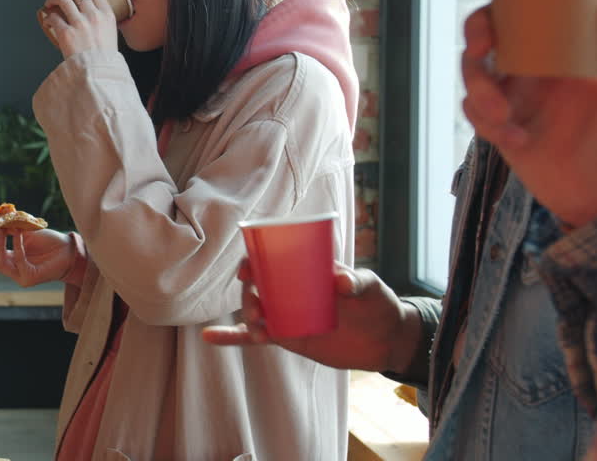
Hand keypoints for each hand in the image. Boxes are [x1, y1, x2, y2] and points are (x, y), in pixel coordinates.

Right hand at [0, 229, 73, 287]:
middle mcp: (11, 270)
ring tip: (1, 229)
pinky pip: (20, 261)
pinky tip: (18, 233)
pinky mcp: (30, 278)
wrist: (69, 252)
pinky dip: (17, 246)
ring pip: (0, 263)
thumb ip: (11, 228)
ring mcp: (19, 276)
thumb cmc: (48, 242)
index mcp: (8, 259)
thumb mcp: (26, 232)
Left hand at [41, 0, 117, 58]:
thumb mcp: (110, 33)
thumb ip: (101, 18)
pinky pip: (52, 17)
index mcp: (107, 14)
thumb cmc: (103, 58)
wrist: (98, 74)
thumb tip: (88, 9)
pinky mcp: (66, 34)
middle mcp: (94, 16)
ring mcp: (80, 24)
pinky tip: (48, 21)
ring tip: (49, 4)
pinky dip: (47, 17)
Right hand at [201, 261, 419, 372]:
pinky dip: (231, 336)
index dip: (253, 260)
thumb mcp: (371, 286)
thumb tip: (341, 282)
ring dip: (246, 314)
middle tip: (257, 307)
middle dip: (248, 293)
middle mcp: (291, 289)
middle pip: (257, 285)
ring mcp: (287, 313)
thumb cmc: (378, 303)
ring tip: (257, 326)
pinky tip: (209, 336)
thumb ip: (357, 281)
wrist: (386, 339)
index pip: (271, 257)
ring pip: (254, 310)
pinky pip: (254, 336)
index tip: (247, 270)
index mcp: (305, 268)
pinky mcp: (287, 337)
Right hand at [461, 0, 596, 226]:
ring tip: (502, 113)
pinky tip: (516, 138)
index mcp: (566, 42)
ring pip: (474, 72)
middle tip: (483, 46)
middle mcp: (537, 63)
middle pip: (489, 30)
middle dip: (475, 32)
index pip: (529, 2)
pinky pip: (474, 113)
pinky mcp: (502, 126)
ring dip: (478, 88)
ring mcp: (517, 94)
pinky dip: (485, 122)